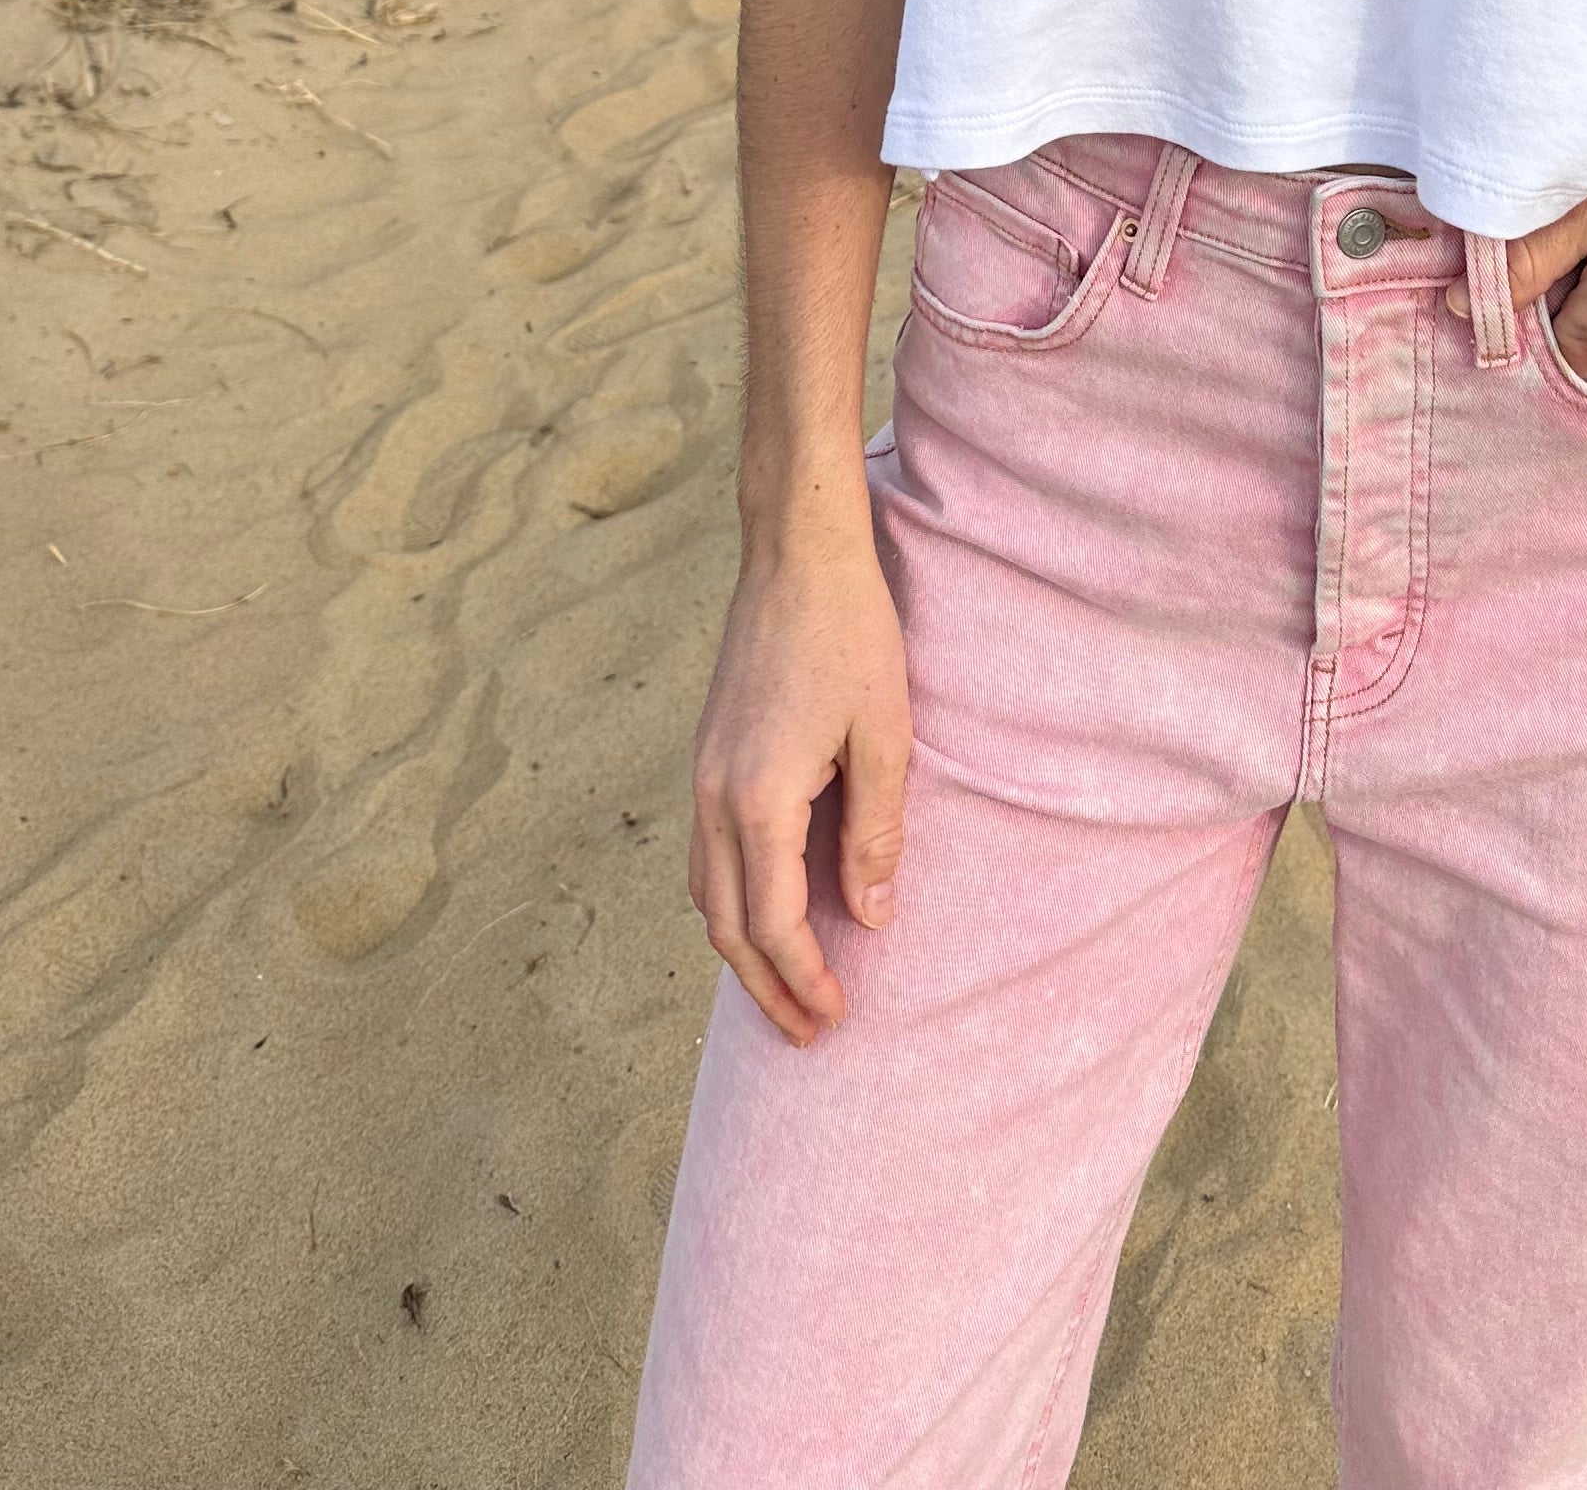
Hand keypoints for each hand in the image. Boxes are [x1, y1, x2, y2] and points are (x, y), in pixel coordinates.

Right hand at [686, 519, 911, 1043]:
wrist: (794, 555)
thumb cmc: (850, 635)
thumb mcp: (885, 736)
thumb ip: (876, 834)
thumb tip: (870, 919)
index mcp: (757, 800)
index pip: (773, 925)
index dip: (804, 980)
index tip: (837, 1018)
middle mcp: (713, 798)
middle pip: (726, 927)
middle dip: (766, 988)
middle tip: (810, 1032)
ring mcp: (701, 776)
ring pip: (706, 894)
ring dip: (743, 949)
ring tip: (788, 985)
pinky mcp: (706, 756)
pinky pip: (706, 854)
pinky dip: (732, 900)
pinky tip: (768, 906)